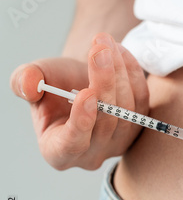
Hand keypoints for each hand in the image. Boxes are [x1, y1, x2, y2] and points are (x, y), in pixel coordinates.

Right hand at [10, 33, 148, 169]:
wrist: (80, 80)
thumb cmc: (54, 85)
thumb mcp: (33, 79)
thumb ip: (23, 81)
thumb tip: (28, 85)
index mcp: (58, 152)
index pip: (72, 143)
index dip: (81, 121)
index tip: (86, 92)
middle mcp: (92, 154)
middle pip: (106, 122)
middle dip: (104, 83)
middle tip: (100, 51)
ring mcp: (119, 143)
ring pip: (127, 110)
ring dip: (119, 73)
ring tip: (105, 44)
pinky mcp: (138, 126)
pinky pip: (142, 100)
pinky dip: (132, 74)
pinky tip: (119, 51)